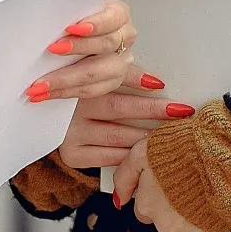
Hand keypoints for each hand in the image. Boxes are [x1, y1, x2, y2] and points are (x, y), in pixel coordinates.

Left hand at [26, 0, 137, 102]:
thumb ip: (70, 12)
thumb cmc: (78, 20)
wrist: (82, 37)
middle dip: (77, 48)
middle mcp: (125, 37)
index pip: (112, 18)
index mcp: (119, 14)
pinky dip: (65, 92)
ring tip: (41, 82)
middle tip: (52, 50)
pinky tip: (47, 92)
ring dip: (65, 79)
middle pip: (105, 45)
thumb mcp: (77, 9)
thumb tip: (47, 17)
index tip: (71, 27)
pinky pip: (90, 90)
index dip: (94, 24)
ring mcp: (121, 61)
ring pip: (96, 73)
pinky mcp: (113, 81)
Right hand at [58, 84, 197, 170]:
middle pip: (117, 106)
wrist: (51, 120)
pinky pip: (109, 157)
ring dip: (146, 135)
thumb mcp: (94, 79)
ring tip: (169, 133)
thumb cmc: (80, 99)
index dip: (137, 80)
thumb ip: (120, 74)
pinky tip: (146, 152)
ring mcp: (70, 132)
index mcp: (76, 83)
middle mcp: (71, 107)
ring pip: (117, 135)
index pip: (110, 79)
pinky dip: (130, 155)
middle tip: (180, 111)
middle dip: (152, 110)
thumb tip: (154, 81)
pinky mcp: (72, 154)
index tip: (161, 84)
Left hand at [111, 154, 206, 231]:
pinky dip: (205, 210)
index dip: (150, 193)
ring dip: (187, 208)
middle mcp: (167, 224)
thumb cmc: (180, 151)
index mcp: (147, 207)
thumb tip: (118, 198)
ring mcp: (191, 229)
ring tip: (195, 183)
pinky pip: (205, 222)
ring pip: (184, 221)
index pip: (142, 210)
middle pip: (163, 218)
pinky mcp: (213, 228)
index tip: (160, 180)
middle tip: (178, 179)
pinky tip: (207, 191)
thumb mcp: (139, 154)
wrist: (217, 156)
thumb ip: (123, 178)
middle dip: (169, 204)